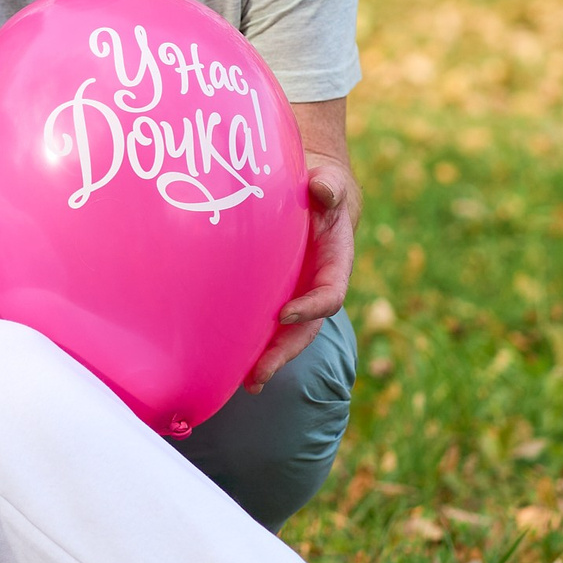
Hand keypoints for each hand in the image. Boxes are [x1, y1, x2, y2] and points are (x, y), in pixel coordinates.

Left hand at [245, 101, 360, 392]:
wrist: (314, 186)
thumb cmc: (321, 181)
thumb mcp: (329, 178)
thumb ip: (329, 185)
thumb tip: (321, 188)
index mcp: (336, 261)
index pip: (329, 293)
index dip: (311, 307)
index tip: (284, 314)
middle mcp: (317, 283)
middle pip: (306, 328)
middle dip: (284, 353)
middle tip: (257, 377)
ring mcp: (297, 290)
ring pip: (286, 332)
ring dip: (267, 357)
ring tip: (245, 384)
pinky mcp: (275, 289)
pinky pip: (265, 319)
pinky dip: (251, 338)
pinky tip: (226, 359)